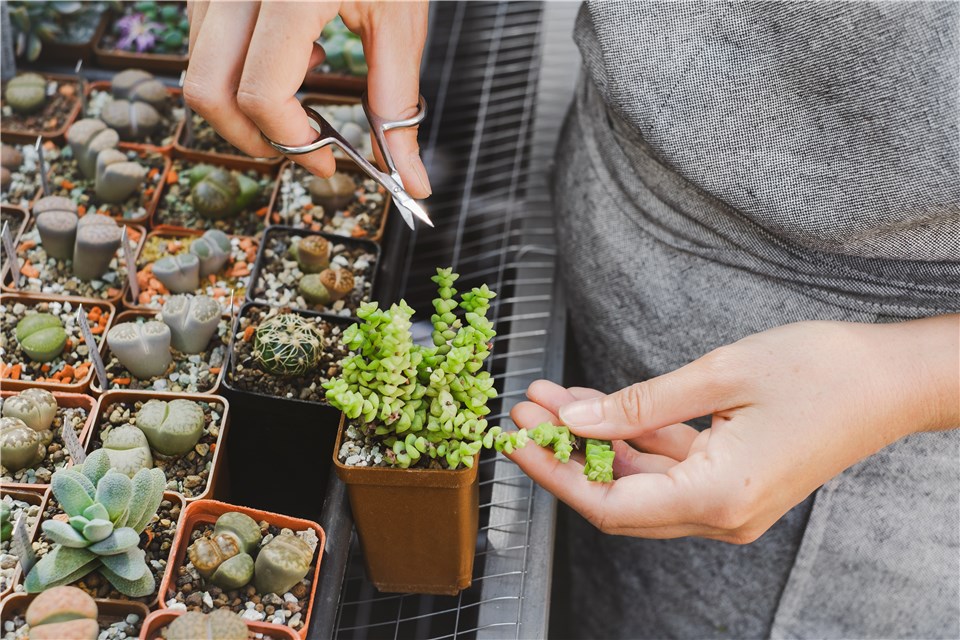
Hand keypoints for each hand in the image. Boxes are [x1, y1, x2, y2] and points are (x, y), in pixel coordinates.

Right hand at [184, 0, 430, 195]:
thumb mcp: (400, 22)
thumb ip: (398, 105)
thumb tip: (412, 181)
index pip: (262, 92)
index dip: (293, 142)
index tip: (327, 162)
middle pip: (207, 90)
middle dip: (250, 137)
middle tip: (300, 148)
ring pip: (198, 68)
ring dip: (245, 102)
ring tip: (306, 82)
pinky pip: (203, 41)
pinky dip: (240, 69)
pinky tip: (294, 51)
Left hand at [507, 315, 958, 542]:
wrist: (894, 380)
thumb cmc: (821, 370)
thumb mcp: (718, 375)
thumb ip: (639, 405)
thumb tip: (574, 421)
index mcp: (718, 498)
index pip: (610, 503)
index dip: (555, 474)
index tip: (516, 442)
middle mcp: (721, 515)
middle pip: (618, 496)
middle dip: (566, 453)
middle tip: (526, 408)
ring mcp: (729, 504)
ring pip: (639, 480)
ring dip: (594, 441)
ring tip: (551, 397)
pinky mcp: (734, 483)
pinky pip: (668, 468)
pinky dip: (631, 438)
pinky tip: (599, 403)